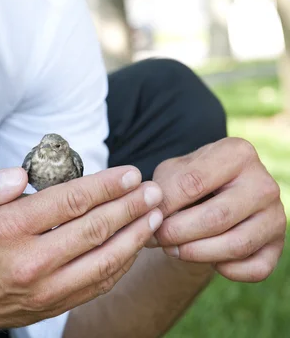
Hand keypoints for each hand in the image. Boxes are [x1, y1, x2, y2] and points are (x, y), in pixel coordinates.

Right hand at [0, 165, 163, 333]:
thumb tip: (21, 175)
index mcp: (10, 229)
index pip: (70, 201)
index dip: (106, 185)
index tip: (129, 174)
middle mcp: (32, 260)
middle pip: (95, 228)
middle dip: (130, 206)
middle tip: (152, 191)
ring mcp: (47, 288)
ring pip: (105, 259)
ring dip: (135, 235)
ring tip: (155, 215)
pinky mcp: (55, 305)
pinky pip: (98, 284)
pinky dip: (122, 264)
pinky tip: (134, 245)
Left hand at [148, 137, 285, 281]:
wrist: (211, 199)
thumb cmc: (187, 183)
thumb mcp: (170, 174)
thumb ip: (160, 189)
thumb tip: (152, 212)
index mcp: (237, 153)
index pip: (193, 183)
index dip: (164, 206)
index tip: (146, 216)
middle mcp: (264, 182)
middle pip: (216, 217)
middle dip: (177, 233)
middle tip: (156, 238)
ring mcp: (277, 215)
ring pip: (236, 245)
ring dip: (196, 253)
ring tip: (172, 249)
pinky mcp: (279, 245)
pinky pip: (255, 268)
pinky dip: (227, 271)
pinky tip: (207, 260)